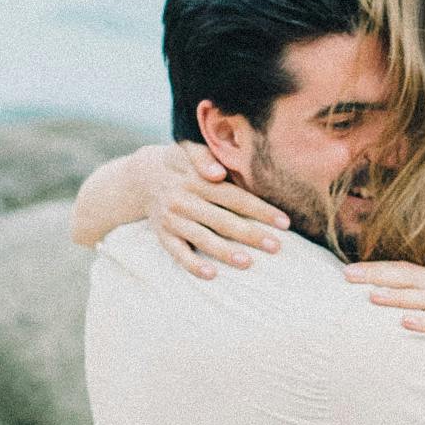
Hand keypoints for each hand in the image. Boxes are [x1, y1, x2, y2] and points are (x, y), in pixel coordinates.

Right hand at [145, 144, 286, 277]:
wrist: (141, 177)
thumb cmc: (179, 162)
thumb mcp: (189, 149)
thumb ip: (205, 156)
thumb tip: (218, 174)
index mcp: (197, 180)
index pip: (234, 197)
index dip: (260, 210)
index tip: (284, 223)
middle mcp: (184, 201)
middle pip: (222, 220)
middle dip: (251, 235)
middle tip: (276, 247)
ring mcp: (173, 220)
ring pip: (202, 239)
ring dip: (225, 252)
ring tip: (248, 263)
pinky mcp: (163, 236)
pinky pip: (178, 253)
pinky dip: (193, 265)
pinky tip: (211, 275)